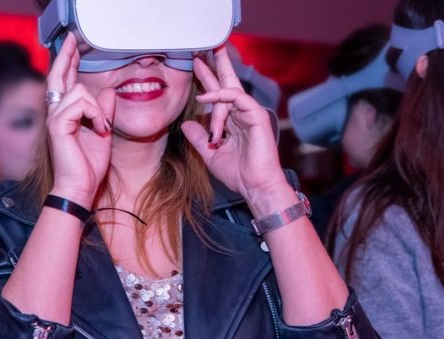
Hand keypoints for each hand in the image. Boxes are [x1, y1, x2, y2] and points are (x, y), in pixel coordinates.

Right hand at [46, 33, 115, 207]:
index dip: (69, 62)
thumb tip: (108, 92)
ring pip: (77, 91)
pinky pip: (79, 104)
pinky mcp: (57, 125)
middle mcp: (56, 112)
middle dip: (66, 56)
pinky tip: (99, 131)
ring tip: (102, 127)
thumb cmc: (89, 164)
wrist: (80, 186)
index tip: (74, 46)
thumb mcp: (103, 132)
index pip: (66, 81)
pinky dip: (95, 115)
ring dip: (97, 108)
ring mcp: (54, 118)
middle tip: (72, 39)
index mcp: (66, 113)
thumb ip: (104, 111)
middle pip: (58, 76)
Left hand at [181, 46, 289, 206]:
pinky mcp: (256, 115)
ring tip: (198, 63)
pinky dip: (220, 96)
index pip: (219, 95)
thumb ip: (199, 138)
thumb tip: (186, 124)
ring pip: (229, 89)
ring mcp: (250, 113)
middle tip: (204, 48)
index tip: (195, 65)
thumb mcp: (210, 154)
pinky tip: (204, 97)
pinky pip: (236, 98)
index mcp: (233, 120)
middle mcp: (242, 114)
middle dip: (216, 64)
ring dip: (212, 79)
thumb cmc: (239, 174)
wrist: (256, 186)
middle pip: (227, 83)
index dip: (207, 79)